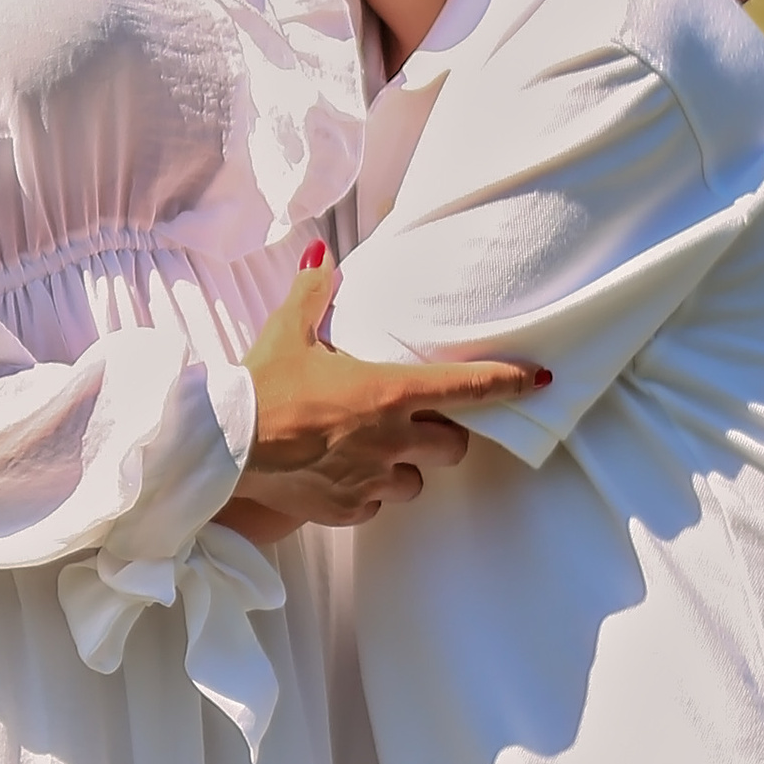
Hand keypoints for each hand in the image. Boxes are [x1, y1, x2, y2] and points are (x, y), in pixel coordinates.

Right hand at [214, 249, 546, 536]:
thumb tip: (322, 254)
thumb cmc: (260, 387)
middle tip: (414, 424)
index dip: (510, 383)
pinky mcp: (346, 509)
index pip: (469, 387)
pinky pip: (375, 507)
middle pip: (453, 447)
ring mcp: (371, 479)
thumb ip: (313, 292)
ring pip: (417, 483)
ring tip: (371, 454)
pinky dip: (366, 496)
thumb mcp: (287, 331)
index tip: (538, 381)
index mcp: (389, 392)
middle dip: (442, 437)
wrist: (225, 447)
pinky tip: (341, 478)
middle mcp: (391, 439)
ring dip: (404, 470)